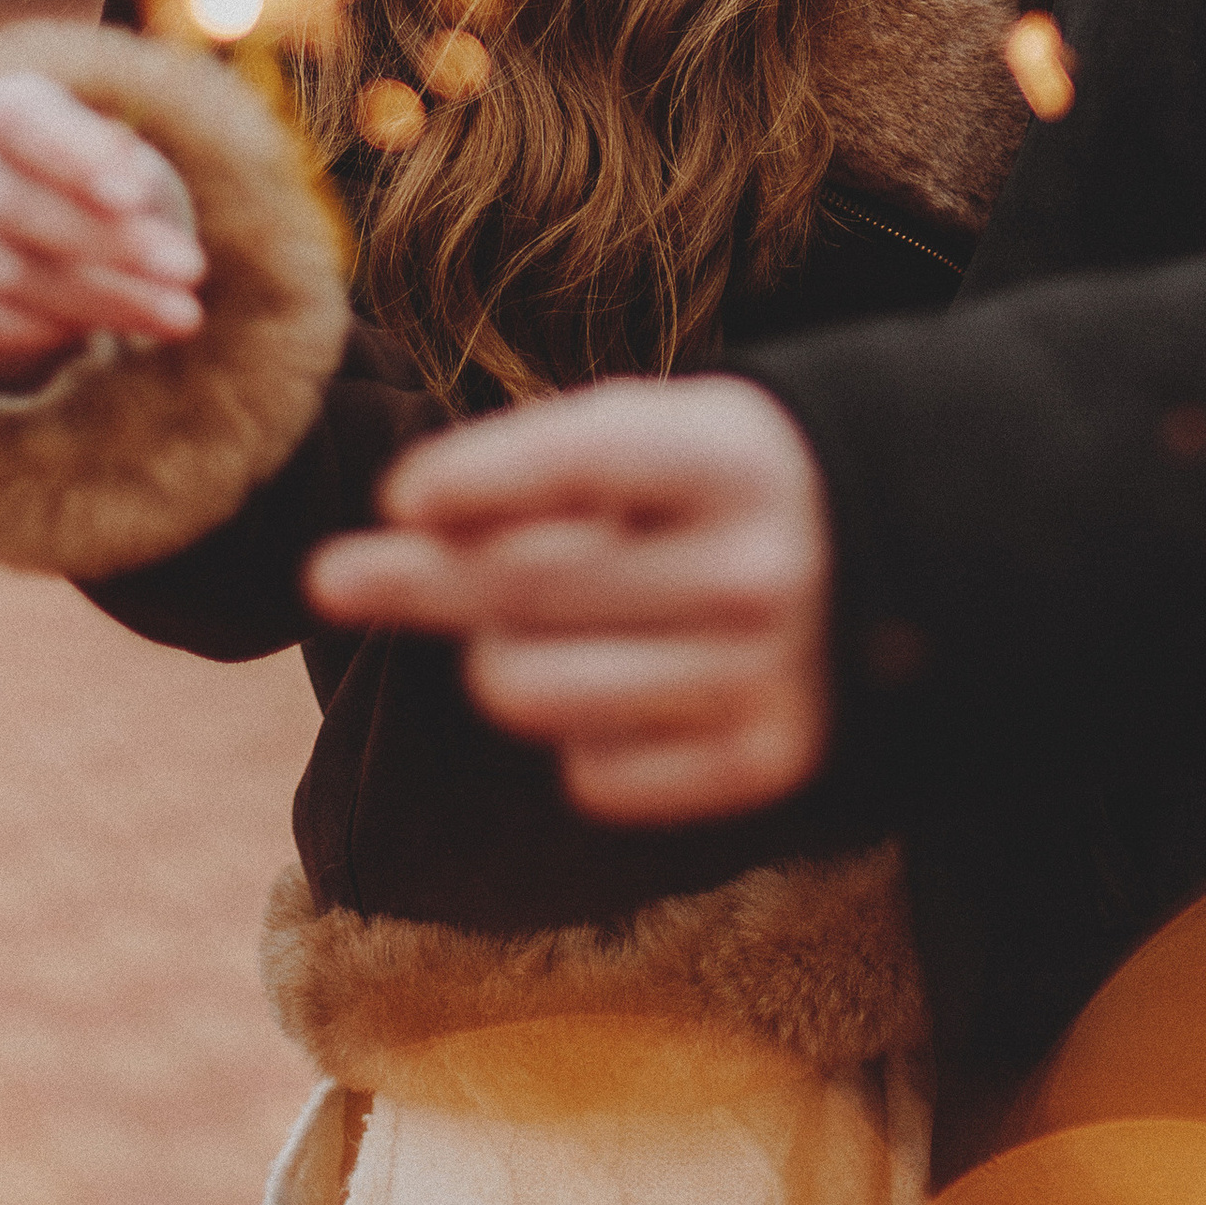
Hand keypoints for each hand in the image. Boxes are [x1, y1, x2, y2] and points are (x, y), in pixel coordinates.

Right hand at [0, 70, 206, 387]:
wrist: (56, 273)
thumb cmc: (105, 204)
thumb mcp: (131, 182)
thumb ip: (130, 182)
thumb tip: (134, 201)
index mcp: (5, 107)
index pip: (17, 115)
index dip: (73, 152)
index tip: (136, 196)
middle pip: (12, 201)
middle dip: (109, 243)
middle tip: (189, 272)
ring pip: (1, 267)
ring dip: (99, 297)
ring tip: (176, 316)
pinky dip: (32, 332)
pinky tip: (84, 342)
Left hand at [303, 378, 832, 821]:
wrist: (876, 555)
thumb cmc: (713, 481)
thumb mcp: (655, 429)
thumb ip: (540, 462)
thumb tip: (405, 519)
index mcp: (732, 460)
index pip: (583, 464)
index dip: (480, 478)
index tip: (399, 495)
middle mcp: (756, 569)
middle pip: (524, 589)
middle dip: (410, 577)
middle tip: (329, 575)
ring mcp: (765, 675)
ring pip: (531, 689)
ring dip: (497, 656)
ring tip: (525, 626)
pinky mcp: (764, 763)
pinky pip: (592, 775)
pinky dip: (576, 733)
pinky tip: (618, 683)